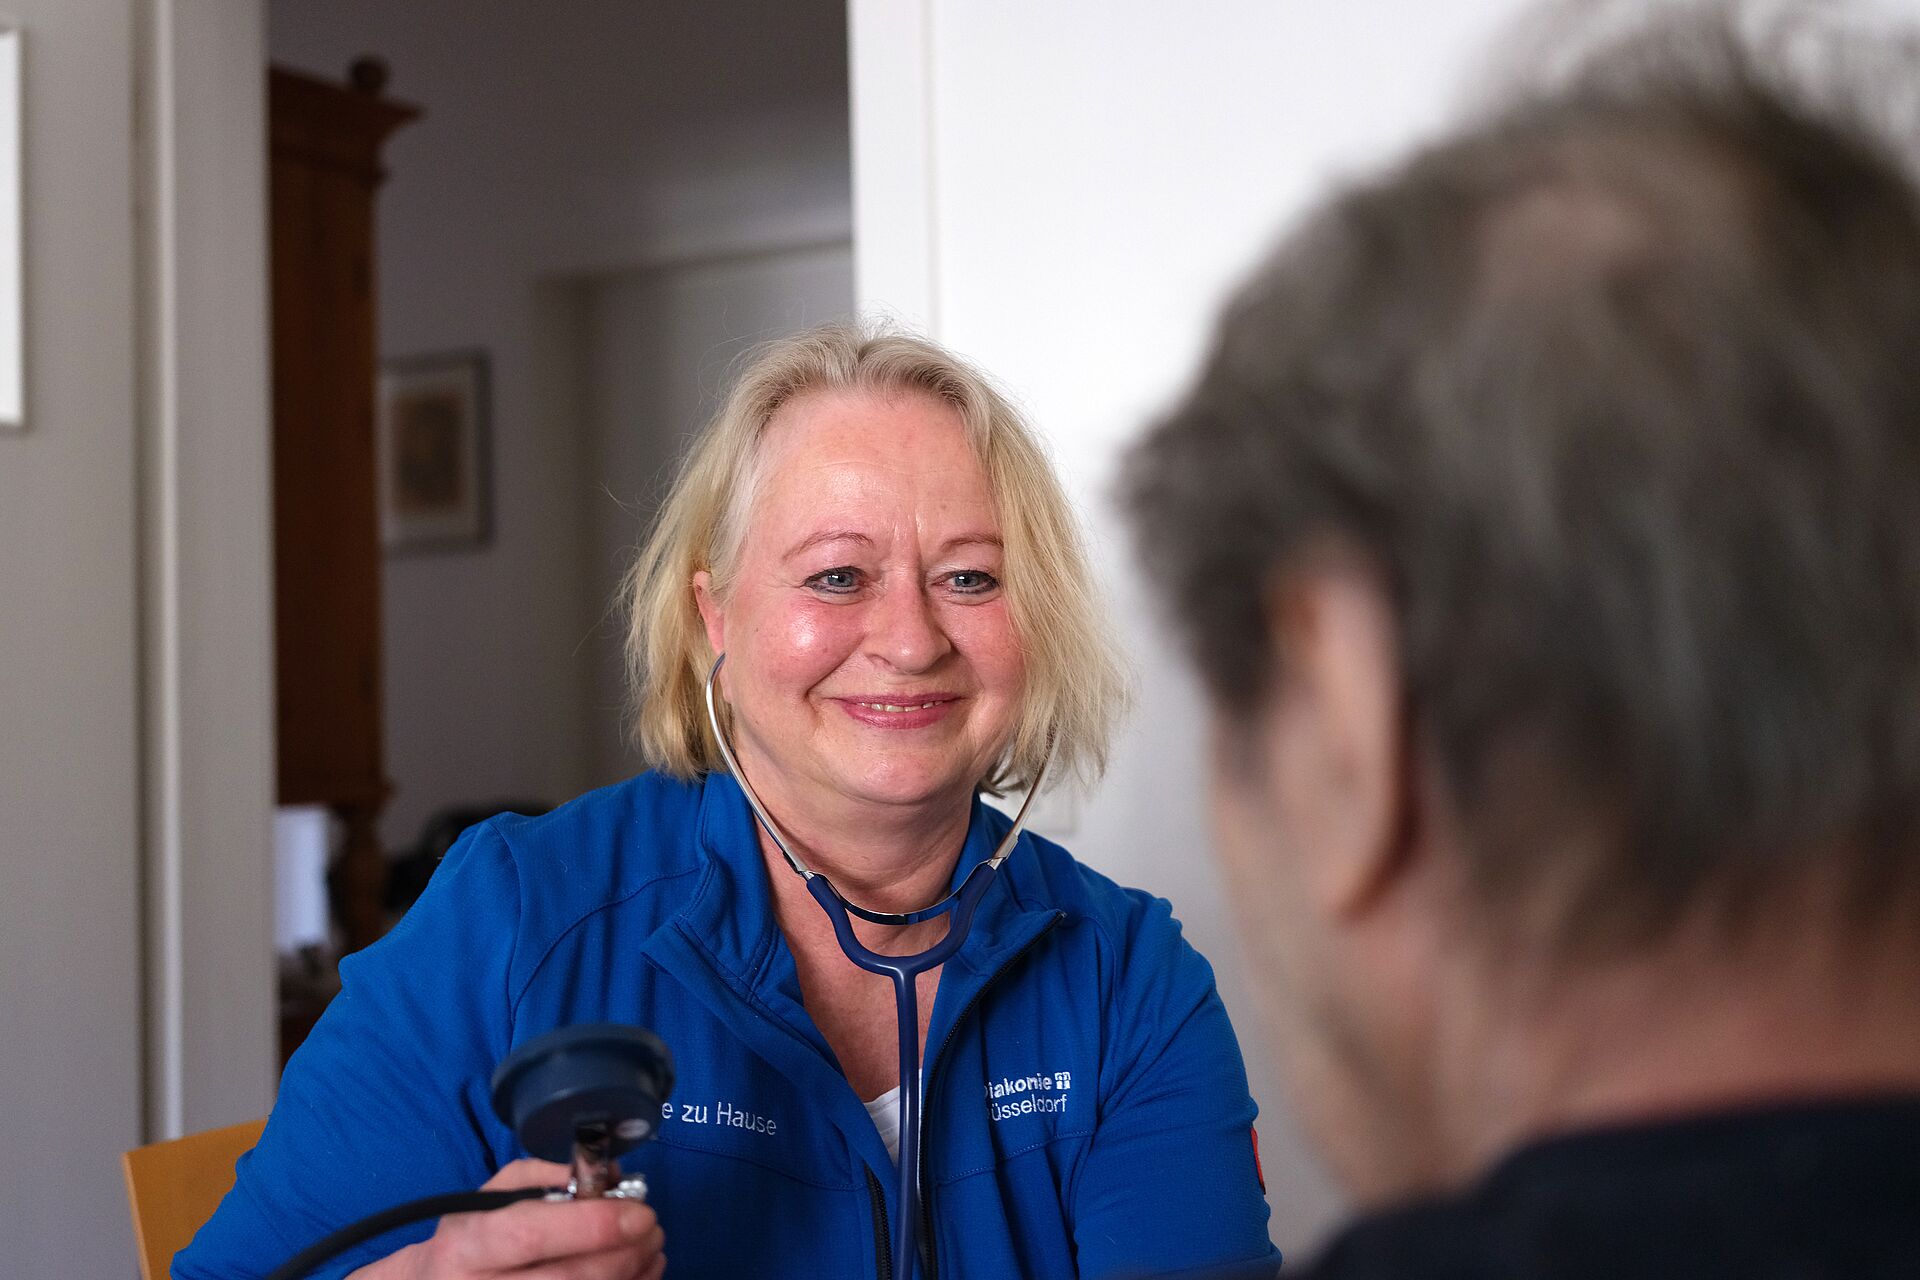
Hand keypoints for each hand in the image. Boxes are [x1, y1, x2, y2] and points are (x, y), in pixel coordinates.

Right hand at [355, 1159, 665, 1279]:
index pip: (532, 1235)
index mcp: (469, 1244)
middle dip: (624, 1254)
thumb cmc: (474, 1235)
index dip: (592, 1225)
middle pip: (568, 1279)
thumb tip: (608, 1175)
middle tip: (653, 1230)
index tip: (638, 1213)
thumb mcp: (495, 1194)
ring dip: (631, 1277)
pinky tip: (638, 1276)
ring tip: (651, 1251)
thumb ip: (547, 1176)